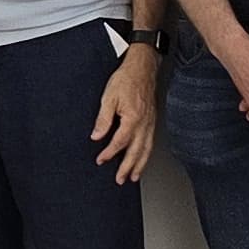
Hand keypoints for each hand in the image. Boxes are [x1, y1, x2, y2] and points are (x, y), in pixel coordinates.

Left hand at [91, 46, 160, 182]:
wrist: (142, 68)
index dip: (109, 153)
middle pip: (136, 151)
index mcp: (133, 118)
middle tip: (120, 179)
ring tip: (133, 177)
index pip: (120, 142)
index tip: (101, 160)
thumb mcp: (108, 97)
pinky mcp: (152, 121)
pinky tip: (142, 159)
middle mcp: (144, 123)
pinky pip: (150, 142)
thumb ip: (103, 119)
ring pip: (146, 149)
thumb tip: (96, 136)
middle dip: (128, 167)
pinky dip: (146, 154)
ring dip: (139, 165)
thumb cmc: (126, 80)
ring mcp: (150, 123)